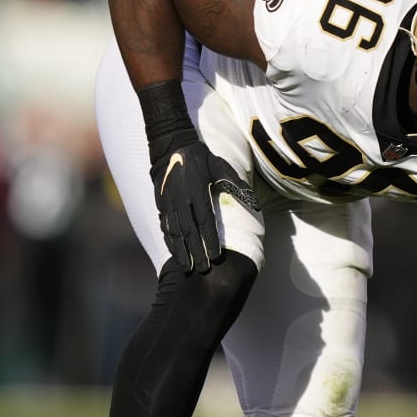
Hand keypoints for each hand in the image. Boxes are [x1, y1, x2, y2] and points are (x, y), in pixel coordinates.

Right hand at [151, 140, 255, 272]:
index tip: (215, 256)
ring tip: (187, 267)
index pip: (205, 220)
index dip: (210, 240)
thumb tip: (256, 205)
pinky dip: (169, 240)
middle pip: (190, 231)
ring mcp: (169, 202)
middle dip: (196, 252)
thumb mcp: (221, 167)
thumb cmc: (201, 159)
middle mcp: (182, 199)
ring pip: (175, 231)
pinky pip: (164, 225)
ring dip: (180, 251)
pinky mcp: (160, 203)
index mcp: (198, 191)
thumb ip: (238, 186)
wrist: (171, 147)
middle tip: (203, 269)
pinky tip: (174, 251)